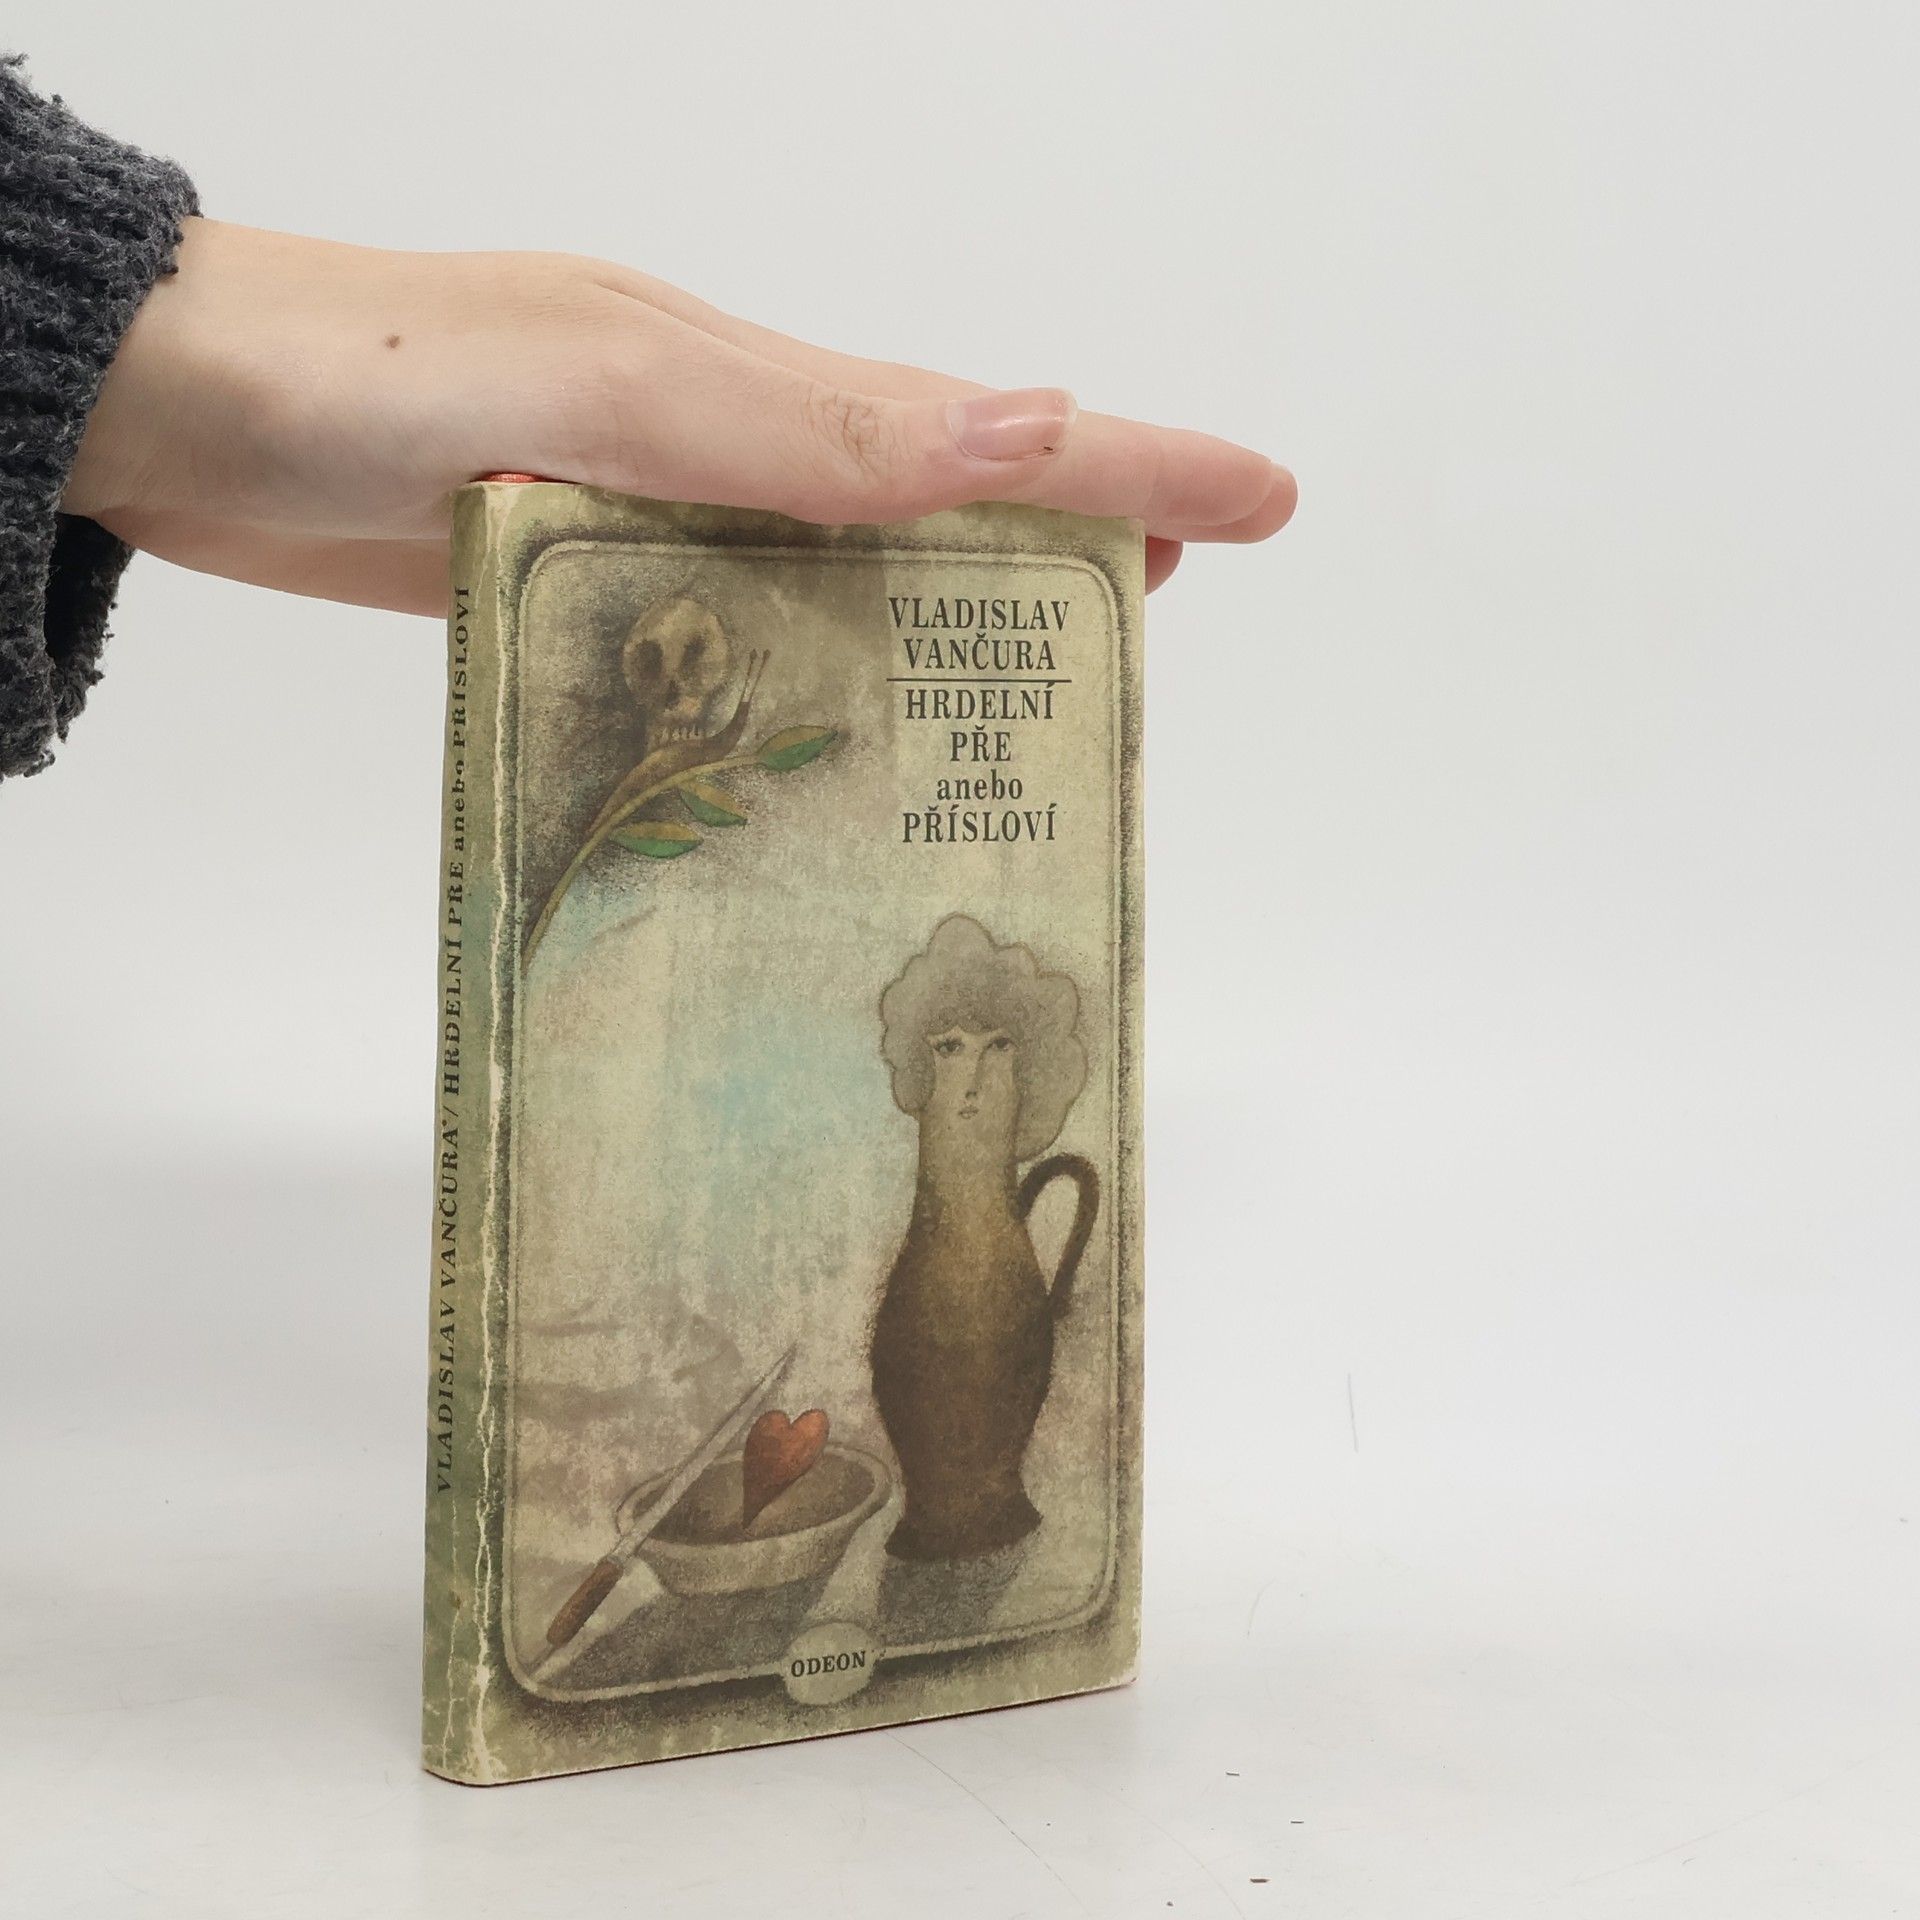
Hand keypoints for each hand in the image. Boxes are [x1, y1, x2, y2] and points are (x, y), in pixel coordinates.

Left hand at [65, 219, 1294, 606]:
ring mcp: (654, 513)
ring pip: (846, 567)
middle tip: (1173, 588)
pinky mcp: (586, 579)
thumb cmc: (369, 380)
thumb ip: (801, 427)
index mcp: (749, 385)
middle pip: (937, 494)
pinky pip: (740, 628)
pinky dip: (818, 664)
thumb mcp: (603, 387)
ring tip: (1040, 669)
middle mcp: (722, 445)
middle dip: (1069, 535)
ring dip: (951, 609)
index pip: (984, 429)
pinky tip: (840, 718)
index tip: (1264, 496)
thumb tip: (1023, 426)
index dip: (1133, 462)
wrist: (174, 414)